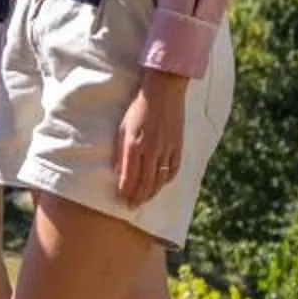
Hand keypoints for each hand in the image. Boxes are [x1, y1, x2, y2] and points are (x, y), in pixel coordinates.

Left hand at [114, 69, 189, 206]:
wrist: (163, 92)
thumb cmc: (138, 108)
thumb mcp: (123, 127)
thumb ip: (121, 151)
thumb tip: (119, 171)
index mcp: (134, 145)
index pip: (129, 177)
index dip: (126, 191)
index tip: (122, 199)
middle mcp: (151, 150)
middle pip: (145, 183)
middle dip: (138, 197)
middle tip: (132, 206)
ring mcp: (166, 149)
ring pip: (160, 179)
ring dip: (152, 192)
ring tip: (145, 199)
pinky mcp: (178, 145)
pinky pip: (173, 169)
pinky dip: (167, 180)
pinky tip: (161, 184)